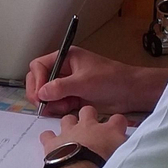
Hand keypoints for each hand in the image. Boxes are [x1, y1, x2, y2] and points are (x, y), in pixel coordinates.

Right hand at [25, 46, 167, 116]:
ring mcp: (68, 84)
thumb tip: (41, 93)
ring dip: (50, 103)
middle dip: (40, 93)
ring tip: (64, 107)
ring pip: (46, 94)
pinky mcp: (73, 97)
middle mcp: (64, 70)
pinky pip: (57, 103)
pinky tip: (68, 109)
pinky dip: (58, 108)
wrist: (131, 92)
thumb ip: (60, 87)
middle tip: (43, 105)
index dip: (37, 80)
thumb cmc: (111, 79)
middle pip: (39, 80)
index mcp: (65, 58)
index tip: (39, 95)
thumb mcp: (84, 82)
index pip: (39, 66)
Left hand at [39, 106, 128, 164]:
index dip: (117, 124)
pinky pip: (48, 135)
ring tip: (72, 135)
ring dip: (69, 125)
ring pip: (68, 119)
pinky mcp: (53, 142)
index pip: (118, 119)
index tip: (118, 129)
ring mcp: (69, 132)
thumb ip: (128, 151)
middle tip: (91, 128)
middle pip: (89, 111)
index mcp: (109, 131)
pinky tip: (52, 145)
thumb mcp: (124, 159)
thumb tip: (133, 153)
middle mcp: (88, 127)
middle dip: (89, 116)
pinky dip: (49, 138)